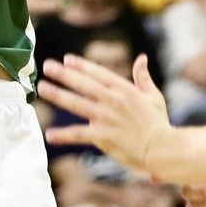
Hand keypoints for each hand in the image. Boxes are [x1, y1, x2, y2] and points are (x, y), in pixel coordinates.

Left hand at [40, 54, 176, 174]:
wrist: (162, 148)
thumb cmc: (158, 123)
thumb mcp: (153, 96)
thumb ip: (143, 77)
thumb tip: (141, 58)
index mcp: (124, 89)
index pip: (98, 73)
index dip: (81, 65)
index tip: (66, 59)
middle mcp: (112, 100)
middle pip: (83, 84)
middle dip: (63, 74)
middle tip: (47, 66)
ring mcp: (106, 118)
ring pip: (76, 104)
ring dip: (58, 95)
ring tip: (42, 88)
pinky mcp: (103, 136)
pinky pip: (79, 134)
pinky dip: (63, 135)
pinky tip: (49, 135)